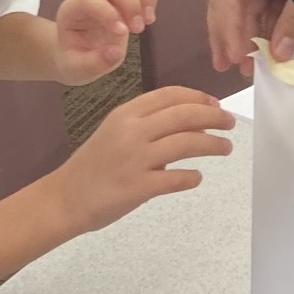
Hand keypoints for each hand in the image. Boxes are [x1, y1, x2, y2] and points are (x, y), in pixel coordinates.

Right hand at [46, 86, 233, 235]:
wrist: (65, 198)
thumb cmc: (93, 166)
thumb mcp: (115, 132)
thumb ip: (146, 124)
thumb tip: (187, 123)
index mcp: (126, 114)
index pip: (170, 96)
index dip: (198, 98)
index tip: (215, 104)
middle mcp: (131, 132)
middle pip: (184, 115)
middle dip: (213, 117)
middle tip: (229, 123)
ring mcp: (135, 159)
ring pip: (186, 143)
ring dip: (212, 144)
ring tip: (225, 148)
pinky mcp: (137, 187)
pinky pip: (175, 179)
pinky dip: (191, 177)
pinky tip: (196, 178)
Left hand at [55, 0, 156, 82]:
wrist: (74, 52)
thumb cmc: (74, 60)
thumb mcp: (76, 70)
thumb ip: (94, 63)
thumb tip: (115, 52)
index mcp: (71, 11)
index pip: (90, 0)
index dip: (108, 14)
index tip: (124, 34)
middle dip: (131, 1)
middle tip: (139, 29)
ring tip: (148, 19)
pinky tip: (149, 16)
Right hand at [209, 0, 293, 71]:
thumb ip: (292, 23)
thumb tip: (277, 55)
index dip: (228, 26)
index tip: (236, 54)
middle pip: (230, 3)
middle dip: (227, 35)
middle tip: (225, 65)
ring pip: (247, 11)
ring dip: (246, 38)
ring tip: (247, 66)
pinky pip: (266, 12)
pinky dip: (264, 32)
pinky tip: (264, 52)